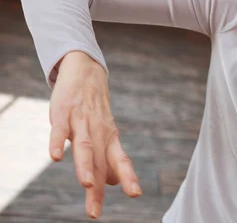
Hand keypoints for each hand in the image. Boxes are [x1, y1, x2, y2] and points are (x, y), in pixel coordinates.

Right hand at [49, 51, 141, 218]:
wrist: (86, 73)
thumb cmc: (95, 110)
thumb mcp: (105, 133)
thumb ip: (109, 157)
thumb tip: (114, 183)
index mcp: (110, 138)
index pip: (121, 160)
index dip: (129, 176)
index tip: (136, 195)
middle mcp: (98, 131)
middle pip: (100, 162)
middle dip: (98, 189)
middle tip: (95, 213)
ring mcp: (80, 122)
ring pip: (84, 147)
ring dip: (85, 167)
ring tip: (88, 185)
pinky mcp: (62, 113)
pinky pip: (59, 130)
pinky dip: (57, 143)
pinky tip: (55, 157)